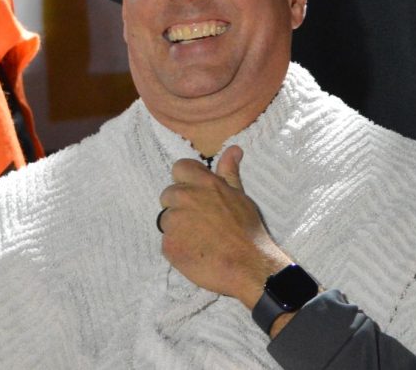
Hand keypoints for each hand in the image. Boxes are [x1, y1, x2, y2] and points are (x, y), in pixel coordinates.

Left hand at [157, 145, 289, 307]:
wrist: (248, 265)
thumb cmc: (247, 230)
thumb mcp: (239, 196)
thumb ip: (229, 172)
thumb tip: (233, 149)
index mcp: (202, 183)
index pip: (179, 168)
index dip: (186, 180)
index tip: (196, 194)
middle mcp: (184, 198)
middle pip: (168, 195)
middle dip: (180, 206)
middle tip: (200, 221)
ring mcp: (174, 222)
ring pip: (166, 220)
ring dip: (178, 228)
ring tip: (199, 239)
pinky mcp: (168, 245)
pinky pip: (167, 242)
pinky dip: (178, 248)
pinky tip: (195, 253)